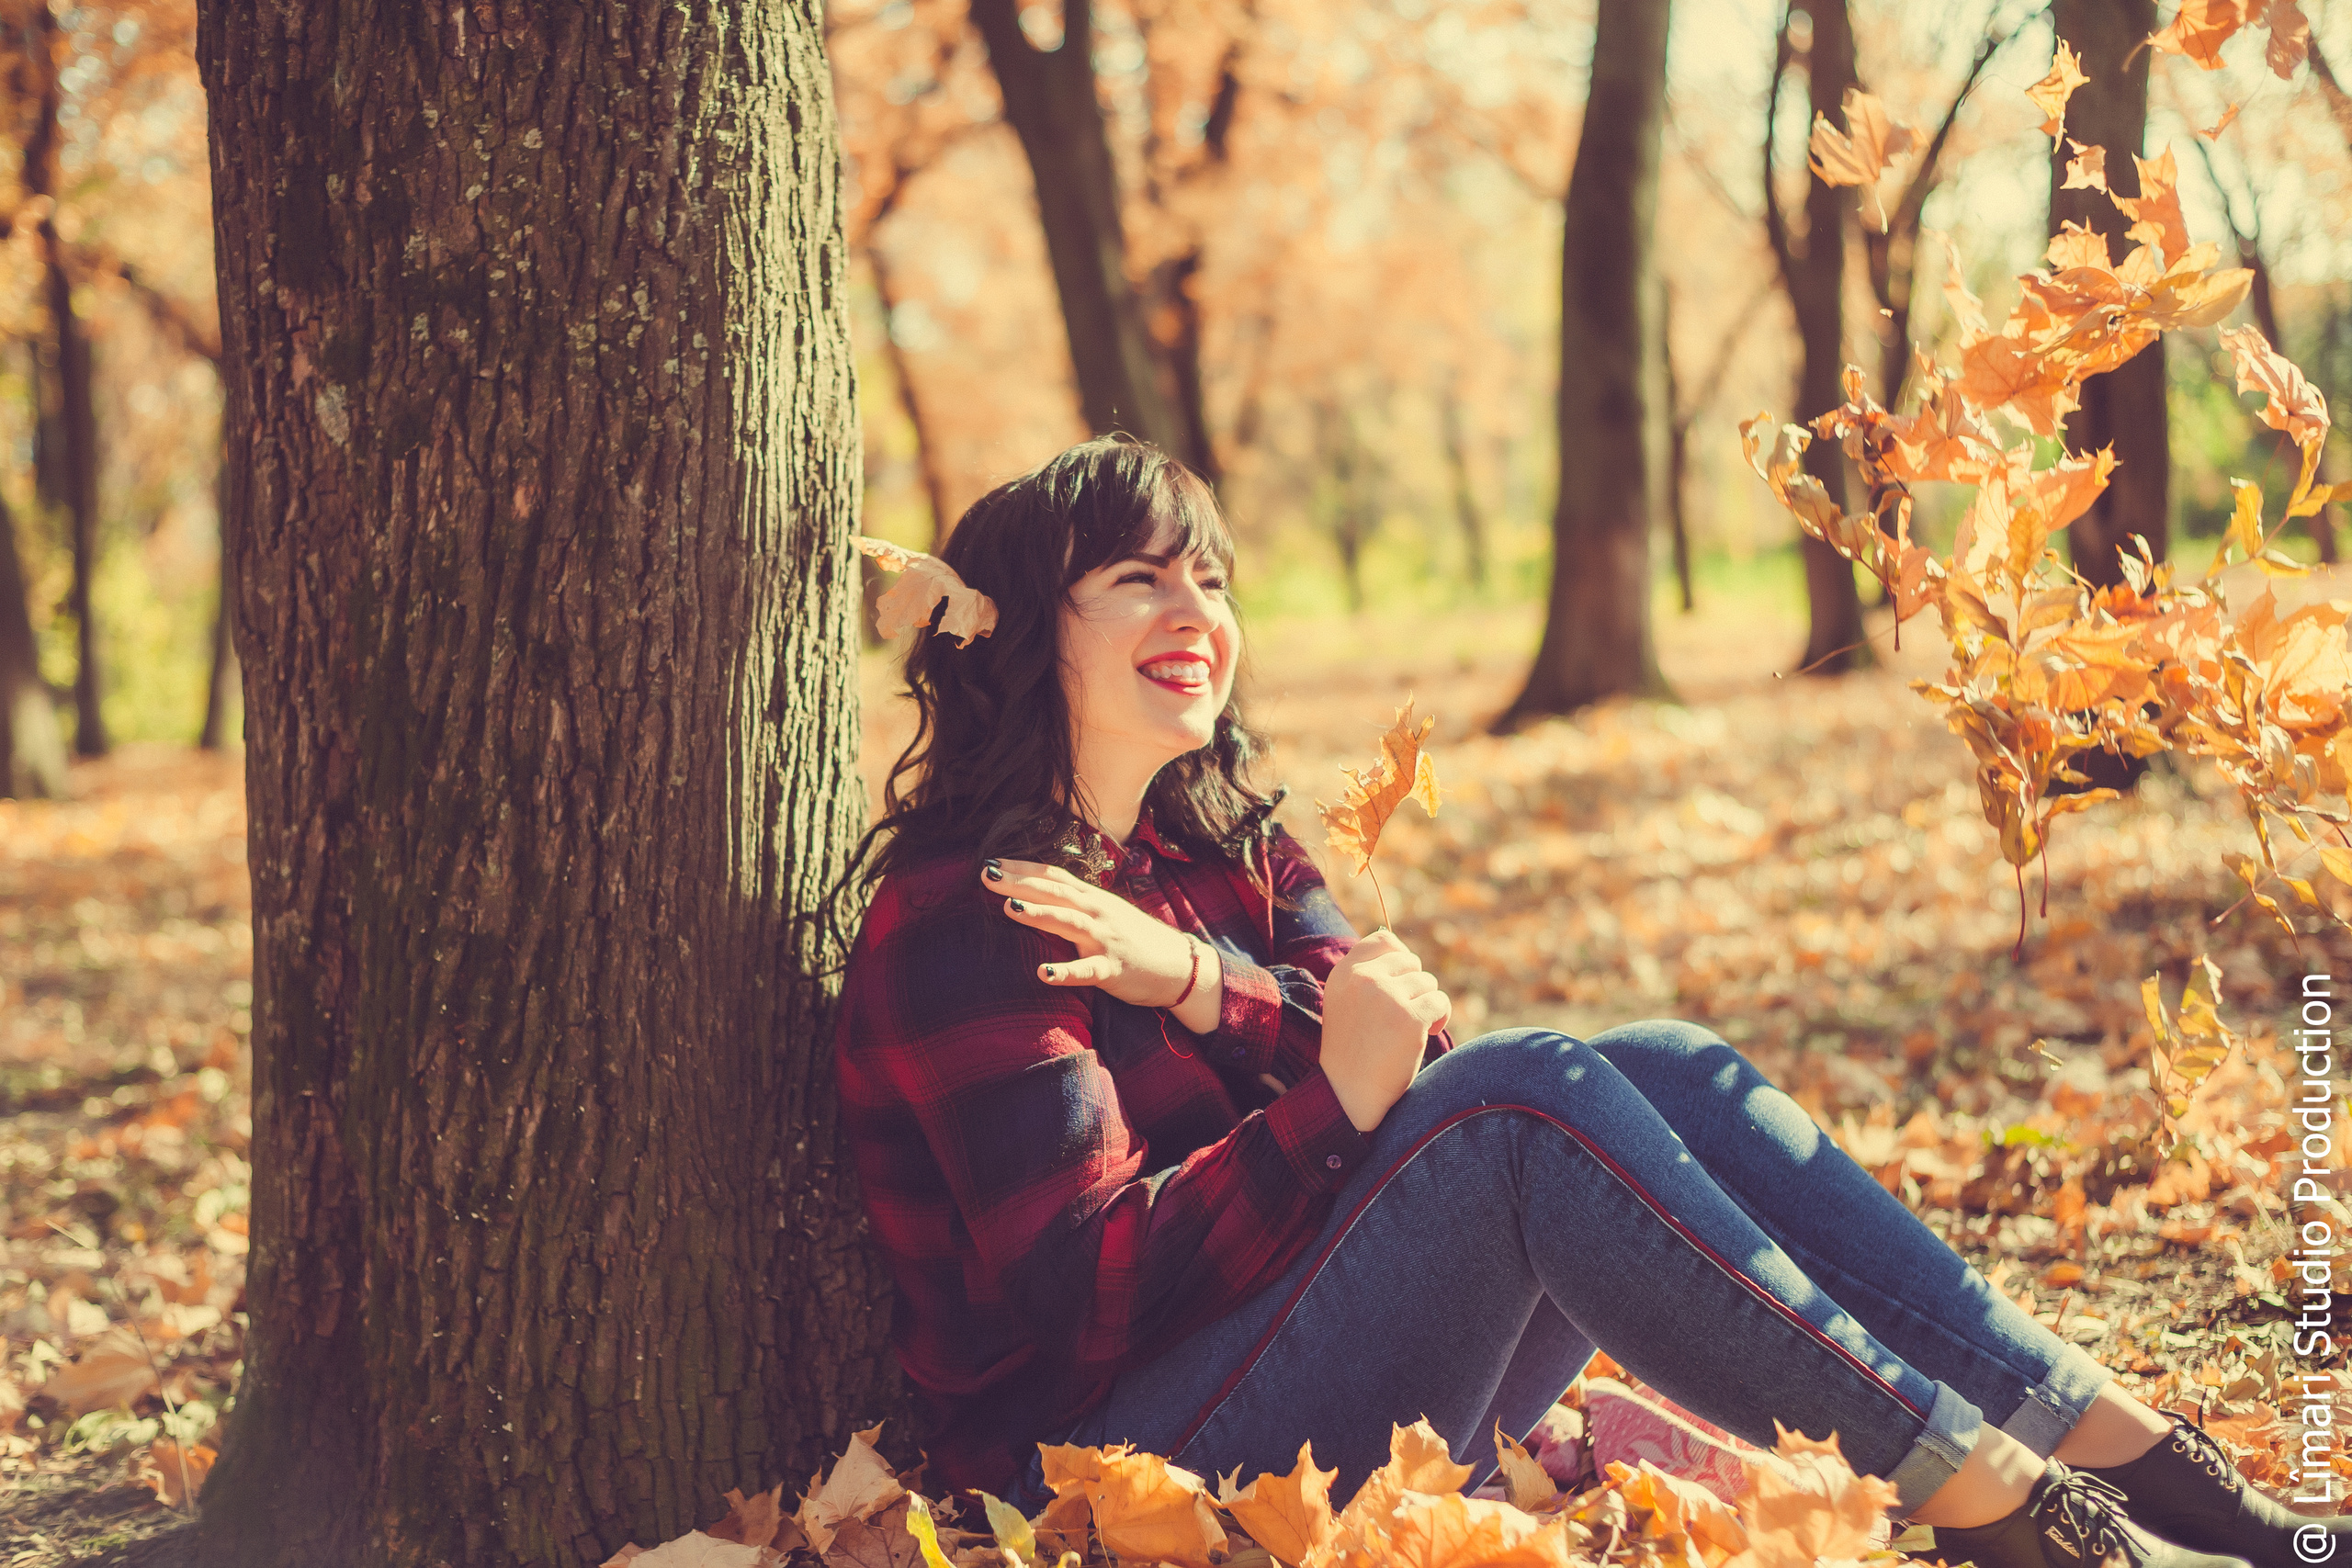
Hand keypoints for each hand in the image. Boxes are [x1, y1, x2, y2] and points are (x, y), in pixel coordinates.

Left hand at [985, 858, 1222, 1031]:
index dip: (1022, 868)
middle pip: (1054, 892)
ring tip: (1009, 908)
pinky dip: (1065, 971)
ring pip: (1068, 923)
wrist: (1179, 965)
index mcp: (1093, 899)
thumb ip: (1076, 904)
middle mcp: (1097, 913)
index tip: (991, 861)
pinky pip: (1086, 971)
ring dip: (1039, 915)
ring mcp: (1105, 939)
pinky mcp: (1112, 968)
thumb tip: (1039, 895)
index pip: (1053, 876)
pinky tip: (1043, 973)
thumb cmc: (1136, 940)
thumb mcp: (1106, 913)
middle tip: (986, 875)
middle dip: (1019, 883)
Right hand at [1319, 929, 1447, 1131]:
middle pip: (1411, 962)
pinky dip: (1439, 1018)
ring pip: (1428, 983)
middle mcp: (1364, 979)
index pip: (1383, 940)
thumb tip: (1404, 953)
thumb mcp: (1346, 1003)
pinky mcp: (1410, 1019)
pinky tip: (1424, 1035)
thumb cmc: (1353, 1049)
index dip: (1400, 958)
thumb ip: (1367, 976)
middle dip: (1414, 987)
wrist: (1349, 1093)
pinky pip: (1440, 1003)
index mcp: (1345, 973)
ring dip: (1427, 1004)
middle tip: (1402, 1015)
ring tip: (1409, 1029)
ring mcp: (1388, 997)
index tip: (1401, 982)